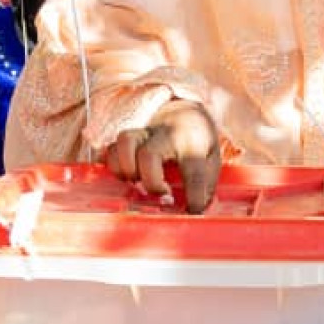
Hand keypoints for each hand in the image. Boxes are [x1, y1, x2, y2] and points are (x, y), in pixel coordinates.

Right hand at [104, 99, 221, 213]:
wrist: (184, 112)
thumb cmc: (198, 142)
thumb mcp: (212, 158)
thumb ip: (206, 183)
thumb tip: (196, 211)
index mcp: (192, 142)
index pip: (194, 172)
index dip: (194, 196)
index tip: (193, 210)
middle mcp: (166, 135)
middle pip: (149, 154)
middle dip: (151, 182)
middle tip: (161, 194)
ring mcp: (144, 133)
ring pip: (125, 143)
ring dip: (126, 169)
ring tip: (136, 182)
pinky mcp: (128, 138)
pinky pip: (111, 148)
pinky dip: (113, 166)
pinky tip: (124, 178)